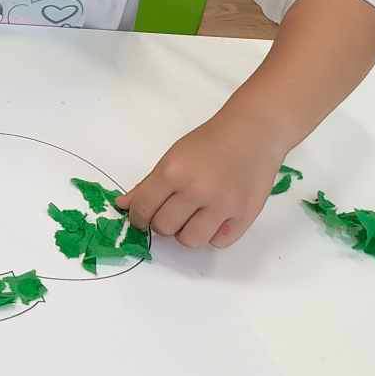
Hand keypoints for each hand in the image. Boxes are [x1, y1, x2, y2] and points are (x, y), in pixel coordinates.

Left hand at [119, 114, 285, 248]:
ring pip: (190, 240)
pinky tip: (215, 219)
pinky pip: (218, 243)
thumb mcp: (172, 157)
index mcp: (173, 172)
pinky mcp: (246, 215)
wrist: (252, 133)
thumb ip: (147, 185)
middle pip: (164, 228)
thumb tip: (122, 206)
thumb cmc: (208, 143)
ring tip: (193, 217)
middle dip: (162, 223)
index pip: (143, 209)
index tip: (142, 218)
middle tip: (171, 211)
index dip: (138, 217)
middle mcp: (197, 190)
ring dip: (186, 232)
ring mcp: (223, 205)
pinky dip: (213, 235)